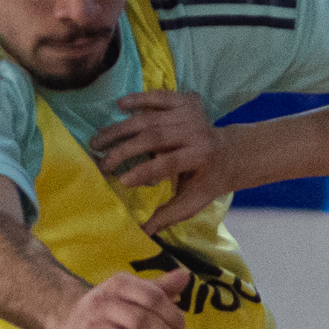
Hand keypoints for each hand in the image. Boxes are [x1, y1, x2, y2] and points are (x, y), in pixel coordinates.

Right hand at [47, 267, 188, 328]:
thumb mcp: (131, 291)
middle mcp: (102, 305)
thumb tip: (185, 276)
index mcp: (117, 285)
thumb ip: (159, 287)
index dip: (170, 312)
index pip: (150, 296)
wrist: (69, 318)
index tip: (180, 325)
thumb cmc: (112, 305)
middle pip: (140, 321)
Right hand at [97, 91, 233, 226]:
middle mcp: (196, 131)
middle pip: (154, 137)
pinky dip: (139, 99)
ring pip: (150, 117)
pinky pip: (159, 97)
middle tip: (101, 162)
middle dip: (124, 149)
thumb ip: (169, 214)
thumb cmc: (208, 181)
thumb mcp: (194, 201)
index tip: (121, 180)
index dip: (144, 171)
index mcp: (201, 155)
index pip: (168, 162)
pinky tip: (120, 105)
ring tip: (97, 140)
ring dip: (121, 128)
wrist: (230, 154)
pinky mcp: (185, 101)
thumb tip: (143, 232)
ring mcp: (190, 113)